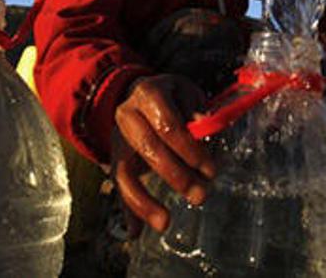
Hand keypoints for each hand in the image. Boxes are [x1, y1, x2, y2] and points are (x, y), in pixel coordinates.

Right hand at [111, 74, 215, 237]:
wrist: (138, 92)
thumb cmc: (173, 97)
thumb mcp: (187, 94)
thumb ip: (196, 112)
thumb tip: (204, 130)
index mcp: (148, 93)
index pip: (168, 125)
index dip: (189, 148)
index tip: (210, 170)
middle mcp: (127, 115)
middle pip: (147, 148)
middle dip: (175, 175)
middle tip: (200, 195)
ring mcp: (117, 139)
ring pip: (124, 172)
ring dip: (144, 200)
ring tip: (164, 223)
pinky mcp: (114, 159)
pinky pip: (118, 186)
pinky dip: (128, 210)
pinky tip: (135, 233)